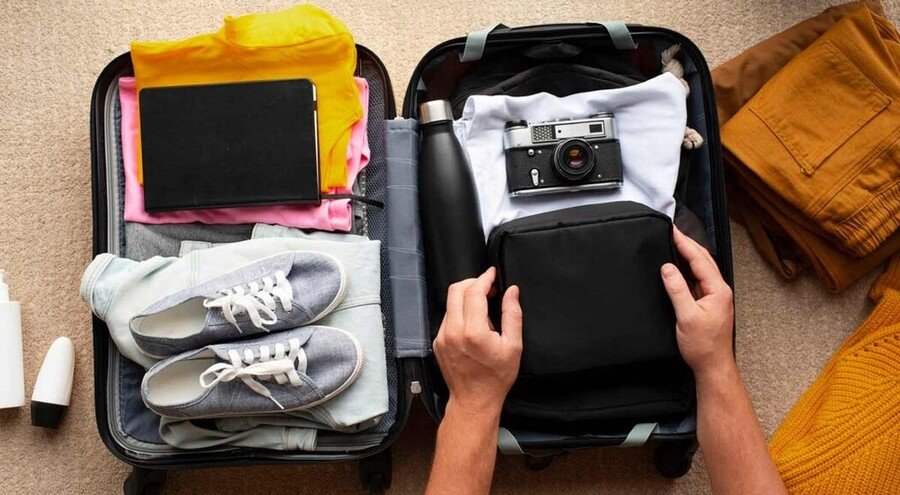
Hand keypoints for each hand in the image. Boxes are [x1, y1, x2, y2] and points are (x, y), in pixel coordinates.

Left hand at [433, 267, 522, 415]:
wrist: (474, 400)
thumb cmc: (496, 378)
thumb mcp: (513, 346)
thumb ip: (512, 314)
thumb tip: (512, 291)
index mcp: (473, 332)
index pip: (473, 292)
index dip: (484, 278)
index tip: (492, 274)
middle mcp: (453, 332)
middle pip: (456, 290)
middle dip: (472, 282)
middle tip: (488, 287)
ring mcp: (442, 337)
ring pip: (450, 303)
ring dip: (465, 297)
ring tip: (483, 307)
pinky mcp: (437, 342)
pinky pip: (447, 317)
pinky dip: (459, 311)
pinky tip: (473, 322)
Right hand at [660, 227, 734, 379]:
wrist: (712, 366)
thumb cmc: (703, 346)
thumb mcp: (686, 316)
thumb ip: (677, 290)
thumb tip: (668, 268)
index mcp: (718, 290)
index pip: (700, 260)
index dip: (685, 244)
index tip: (673, 232)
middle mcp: (720, 291)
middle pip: (704, 260)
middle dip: (689, 244)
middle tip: (673, 232)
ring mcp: (715, 297)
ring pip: (702, 269)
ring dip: (689, 255)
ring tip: (675, 243)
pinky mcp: (708, 304)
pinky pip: (698, 280)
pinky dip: (688, 270)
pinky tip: (678, 267)